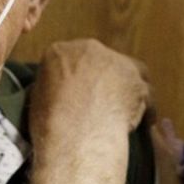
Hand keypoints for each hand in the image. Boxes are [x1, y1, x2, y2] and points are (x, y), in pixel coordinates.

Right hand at [29, 39, 149, 147]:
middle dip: (102, 80)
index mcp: (60, 52)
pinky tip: (145, 122)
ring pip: (127, 73)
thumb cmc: (50, 122)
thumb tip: (53, 93)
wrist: (77, 134)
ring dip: (126, 89)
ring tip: (124, 112)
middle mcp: (90, 49)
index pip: (70, 59)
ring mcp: (117, 62)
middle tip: (101, 103)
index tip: (78, 93)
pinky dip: (146, 107)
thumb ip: (49, 88)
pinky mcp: (137, 81)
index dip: (77, 77)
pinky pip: (146, 93)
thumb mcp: (37, 100)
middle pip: (100, 62)